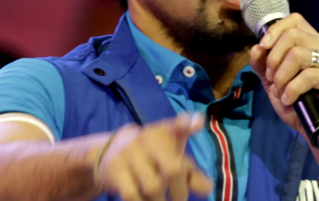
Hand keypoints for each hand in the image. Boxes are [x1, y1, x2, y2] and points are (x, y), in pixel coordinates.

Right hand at [95, 113, 213, 200]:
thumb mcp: (173, 158)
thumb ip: (192, 173)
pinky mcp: (115, 167)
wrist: (111, 151)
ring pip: (153, 187)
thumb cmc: (153, 155)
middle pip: (173, 169)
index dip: (188, 123)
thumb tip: (207, 188)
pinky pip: (132, 194)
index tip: (198, 124)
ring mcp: (130, 151)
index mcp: (167, 132)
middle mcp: (148, 137)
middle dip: (180, 192)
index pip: (179, 124)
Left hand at [248, 12, 318, 141]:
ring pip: (297, 54)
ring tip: (281, 90)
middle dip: (274, 58)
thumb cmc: (299, 104)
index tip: (263, 48)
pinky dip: (291, 89)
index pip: (295, 20)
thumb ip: (263, 64)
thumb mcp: (274, 81)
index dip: (275, 31)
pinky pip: (307, 76)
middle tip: (273, 79)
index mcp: (316, 41)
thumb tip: (256, 48)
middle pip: (292, 35)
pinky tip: (289, 100)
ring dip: (282, 75)